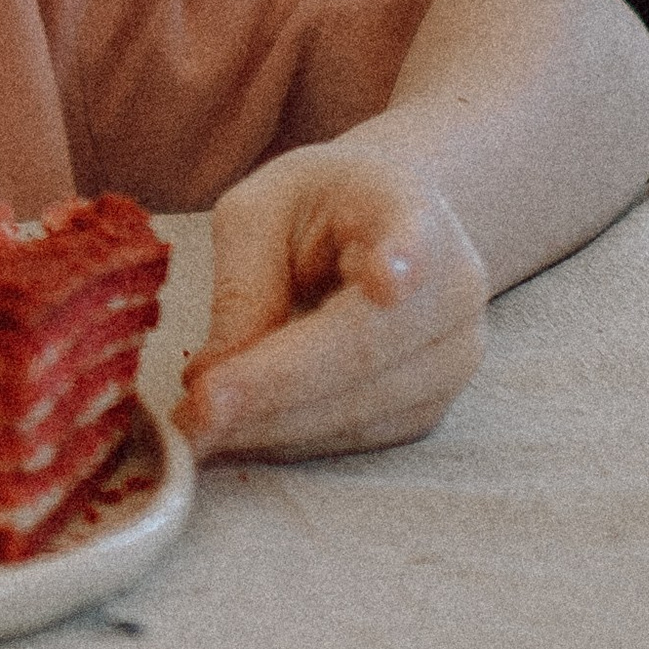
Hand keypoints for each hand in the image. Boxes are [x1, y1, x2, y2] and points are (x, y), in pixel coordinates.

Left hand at [176, 140, 487, 461]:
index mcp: (410, 209)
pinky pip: (359, 436)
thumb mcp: (261, 211)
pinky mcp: (431, 407)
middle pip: (365, 350)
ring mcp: (452, 356)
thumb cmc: (316, 209)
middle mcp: (453, 287)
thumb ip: (244, 284)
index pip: (414, 237)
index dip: (402, 263)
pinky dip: (291, 439)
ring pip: (361, 409)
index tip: (386, 282)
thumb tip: (214, 377)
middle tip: (195, 413)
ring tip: (200, 428)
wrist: (384, 226)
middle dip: (274, 388)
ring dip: (274, 427)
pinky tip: (238, 432)